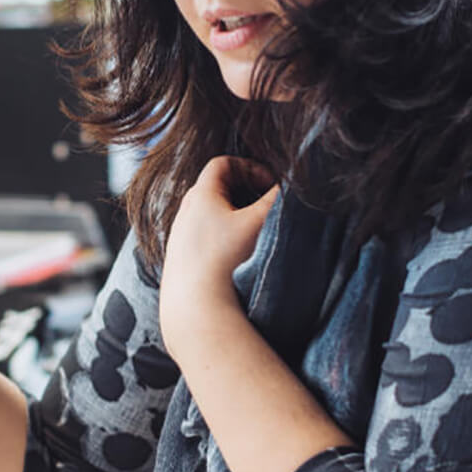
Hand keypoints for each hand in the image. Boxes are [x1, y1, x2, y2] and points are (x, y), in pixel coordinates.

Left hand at [159, 156, 278, 351]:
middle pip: (217, 187)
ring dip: (235, 217)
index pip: (224, 163)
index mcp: (200, 195)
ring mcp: (180, 236)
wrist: (196, 308)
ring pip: (211, 214)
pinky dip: (223, 238)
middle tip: (266, 208)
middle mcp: (185, 211)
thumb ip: (277, 200)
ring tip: (254, 235)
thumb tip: (291, 187)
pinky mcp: (180, 260)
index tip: (270, 187)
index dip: (251, 168)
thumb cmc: (227, 261)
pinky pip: (204, 237)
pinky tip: (237, 258)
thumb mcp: (258, 224)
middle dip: (245, 193)